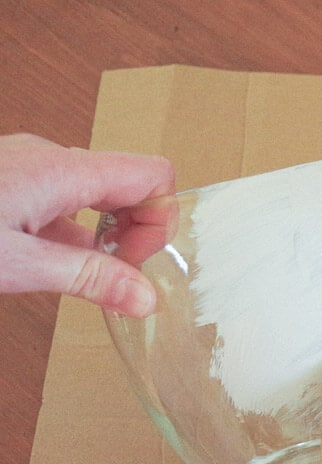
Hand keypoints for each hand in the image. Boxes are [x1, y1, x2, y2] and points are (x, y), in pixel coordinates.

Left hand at [0, 133, 173, 315]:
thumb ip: (84, 278)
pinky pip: (62, 198)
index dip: (158, 221)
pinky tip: (50, 261)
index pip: (152, 176)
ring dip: (102, 233)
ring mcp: (29, 165)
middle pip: (130, 183)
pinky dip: (71, 230)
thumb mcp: (14, 264)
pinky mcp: (11, 179)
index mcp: (62, 170)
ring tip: (80, 271)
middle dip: (134, 231)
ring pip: (95, 193)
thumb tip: (144, 298)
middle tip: (112, 272)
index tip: (133, 262)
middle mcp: (50, 158)